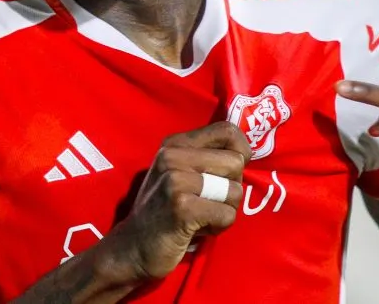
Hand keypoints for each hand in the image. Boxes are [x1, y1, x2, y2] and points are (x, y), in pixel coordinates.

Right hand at [103, 121, 250, 281]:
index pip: (227, 130)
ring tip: (201, 217)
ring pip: (234, 190)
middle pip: (236, 162)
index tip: (232, 172)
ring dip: (225, 210)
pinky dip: (218, 227)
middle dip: (231, 189)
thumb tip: (246, 153)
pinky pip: (226, 215)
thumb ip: (207, 158)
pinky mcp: (181, 207)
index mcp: (175, 144)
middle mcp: (173, 156)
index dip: (242, 150)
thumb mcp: (179, 174)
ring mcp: (175, 180)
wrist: (132, 248)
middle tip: (209, 203)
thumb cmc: (164, 212)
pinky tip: (197, 230)